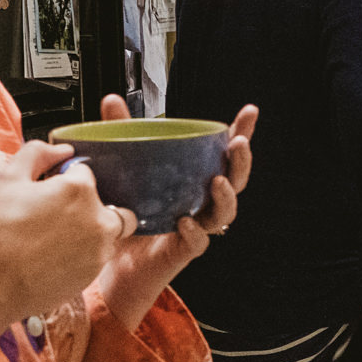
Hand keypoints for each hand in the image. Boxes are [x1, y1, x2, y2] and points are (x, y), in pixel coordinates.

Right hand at [0, 139, 123, 334]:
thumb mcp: (8, 178)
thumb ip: (39, 152)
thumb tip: (65, 150)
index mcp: (79, 190)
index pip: (82, 173)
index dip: (61, 181)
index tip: (42, 195)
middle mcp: (99, 218)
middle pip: (101, 201)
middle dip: (82, 204)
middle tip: (50, 217)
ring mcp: (100, 249)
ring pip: (105, 229)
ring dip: (87, 228)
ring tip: (50, 239)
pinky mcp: (94, 274)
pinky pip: (96, 254)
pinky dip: (81, 252)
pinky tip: (51, 258)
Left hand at [95, 98, 257, 326]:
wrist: (111, 260)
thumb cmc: (126, 213)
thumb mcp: (124, 169)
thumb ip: (122, 135)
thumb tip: (113, 100)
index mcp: (195, 179)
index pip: (223, 154)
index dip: (241, 133)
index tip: (250, 113)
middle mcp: (201, 202)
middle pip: (235, 181)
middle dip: (241, 162)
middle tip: (237, 144)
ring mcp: (196, 227)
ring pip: (225, 213)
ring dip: (226, 196)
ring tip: (218, 181)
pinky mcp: (182, 251)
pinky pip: (197, 242)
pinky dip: (194, 231)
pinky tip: (186, 221)